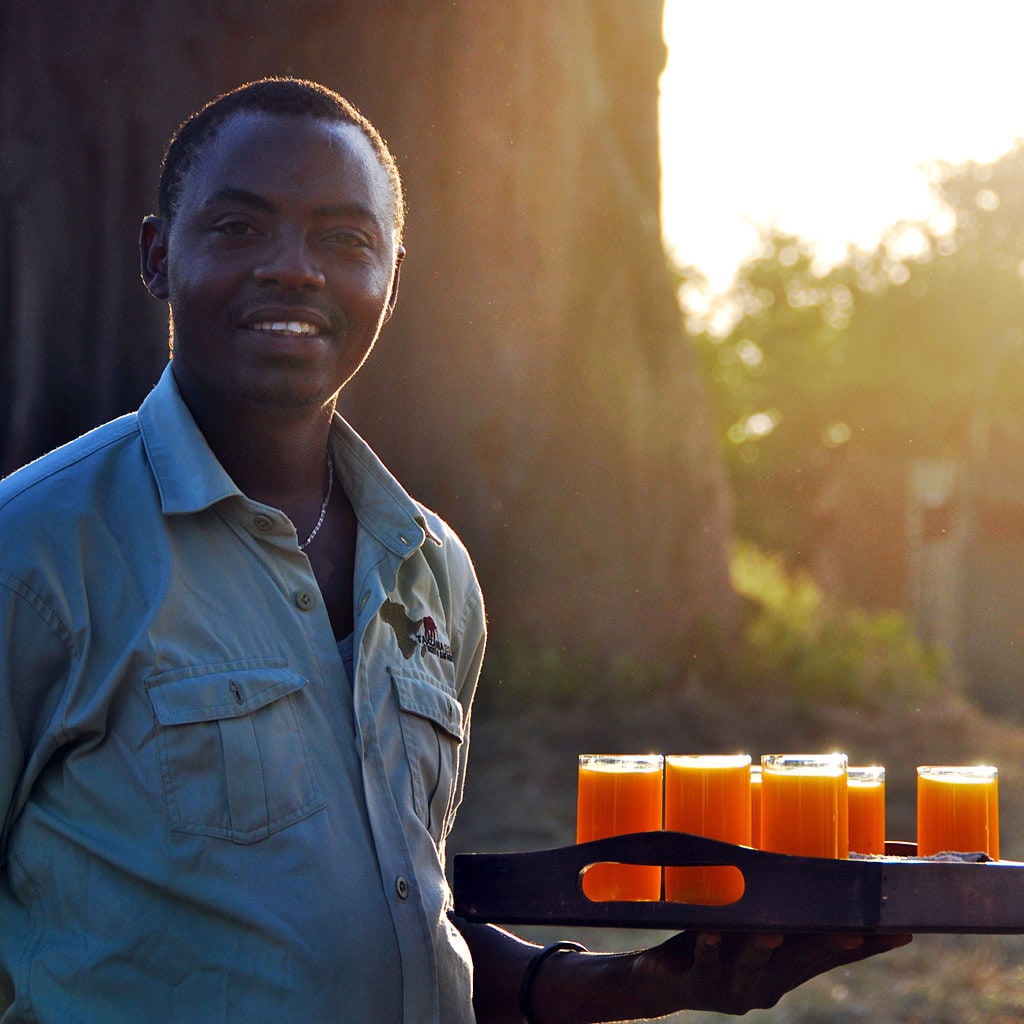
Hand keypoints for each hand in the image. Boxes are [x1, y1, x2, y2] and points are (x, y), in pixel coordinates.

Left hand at [632, 929, 912, 1015]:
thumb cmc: (718, 938)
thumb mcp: (755, 924)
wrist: (663, 980)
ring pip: (752, 963)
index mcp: (785, 964)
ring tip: (770, 931)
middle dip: (828, 946)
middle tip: (853, 932)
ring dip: (762, 947)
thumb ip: (787, 905)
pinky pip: (701, 964)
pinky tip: (708, 934)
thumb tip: (829, 865)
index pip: (831, 953)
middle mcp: (766, 979)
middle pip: (801, 960)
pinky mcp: (694, 981)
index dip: (867, 944)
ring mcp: (731, 984)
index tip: (902, 928)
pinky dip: (705, 950)